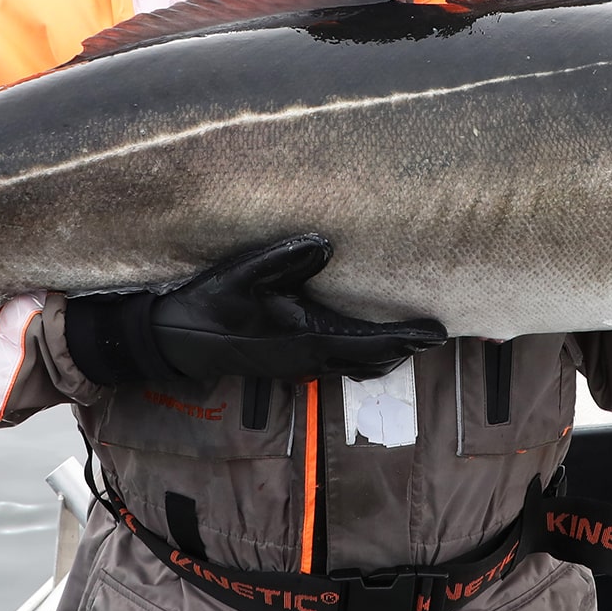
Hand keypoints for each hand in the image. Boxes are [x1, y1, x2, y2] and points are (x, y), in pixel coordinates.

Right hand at [65, 235, 445, 385]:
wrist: (174, 341)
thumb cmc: (209, 306)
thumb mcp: (243, 273)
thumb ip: (285, 258)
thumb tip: (325, 244)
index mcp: (305, 339)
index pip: (369, 343)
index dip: (406, 338)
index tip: (437, 332)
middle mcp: (308, 359)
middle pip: (369, 360)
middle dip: (401, 348)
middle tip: (433, 334)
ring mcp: (297, 366)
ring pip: (353, 366)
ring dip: (381, 354)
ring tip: (408, 337)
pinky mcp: (286, 363)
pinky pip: (335, 363)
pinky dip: (358, 354)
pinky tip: (362, 339)